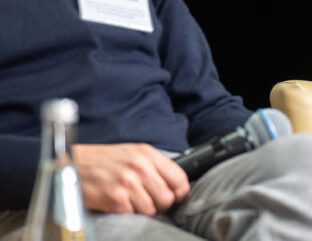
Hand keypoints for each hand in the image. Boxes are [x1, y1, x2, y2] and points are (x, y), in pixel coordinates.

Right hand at [72, 143, 189, 214]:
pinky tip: (120, 205)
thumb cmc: (104, 159)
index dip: (180, 192)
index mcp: (148, 154)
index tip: (177, 197)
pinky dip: (128, 213)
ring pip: (151, 209)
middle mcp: (140, 168)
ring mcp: (127, 184)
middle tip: (152, 202)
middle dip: (162, 204)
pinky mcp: (114, 199)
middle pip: (167, 197)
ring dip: (144, 210)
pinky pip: (133, 215)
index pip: (179, 178)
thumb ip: (154, 165)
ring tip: (134, 203)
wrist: (73, 163)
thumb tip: (173, 182)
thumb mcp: (133, 152)